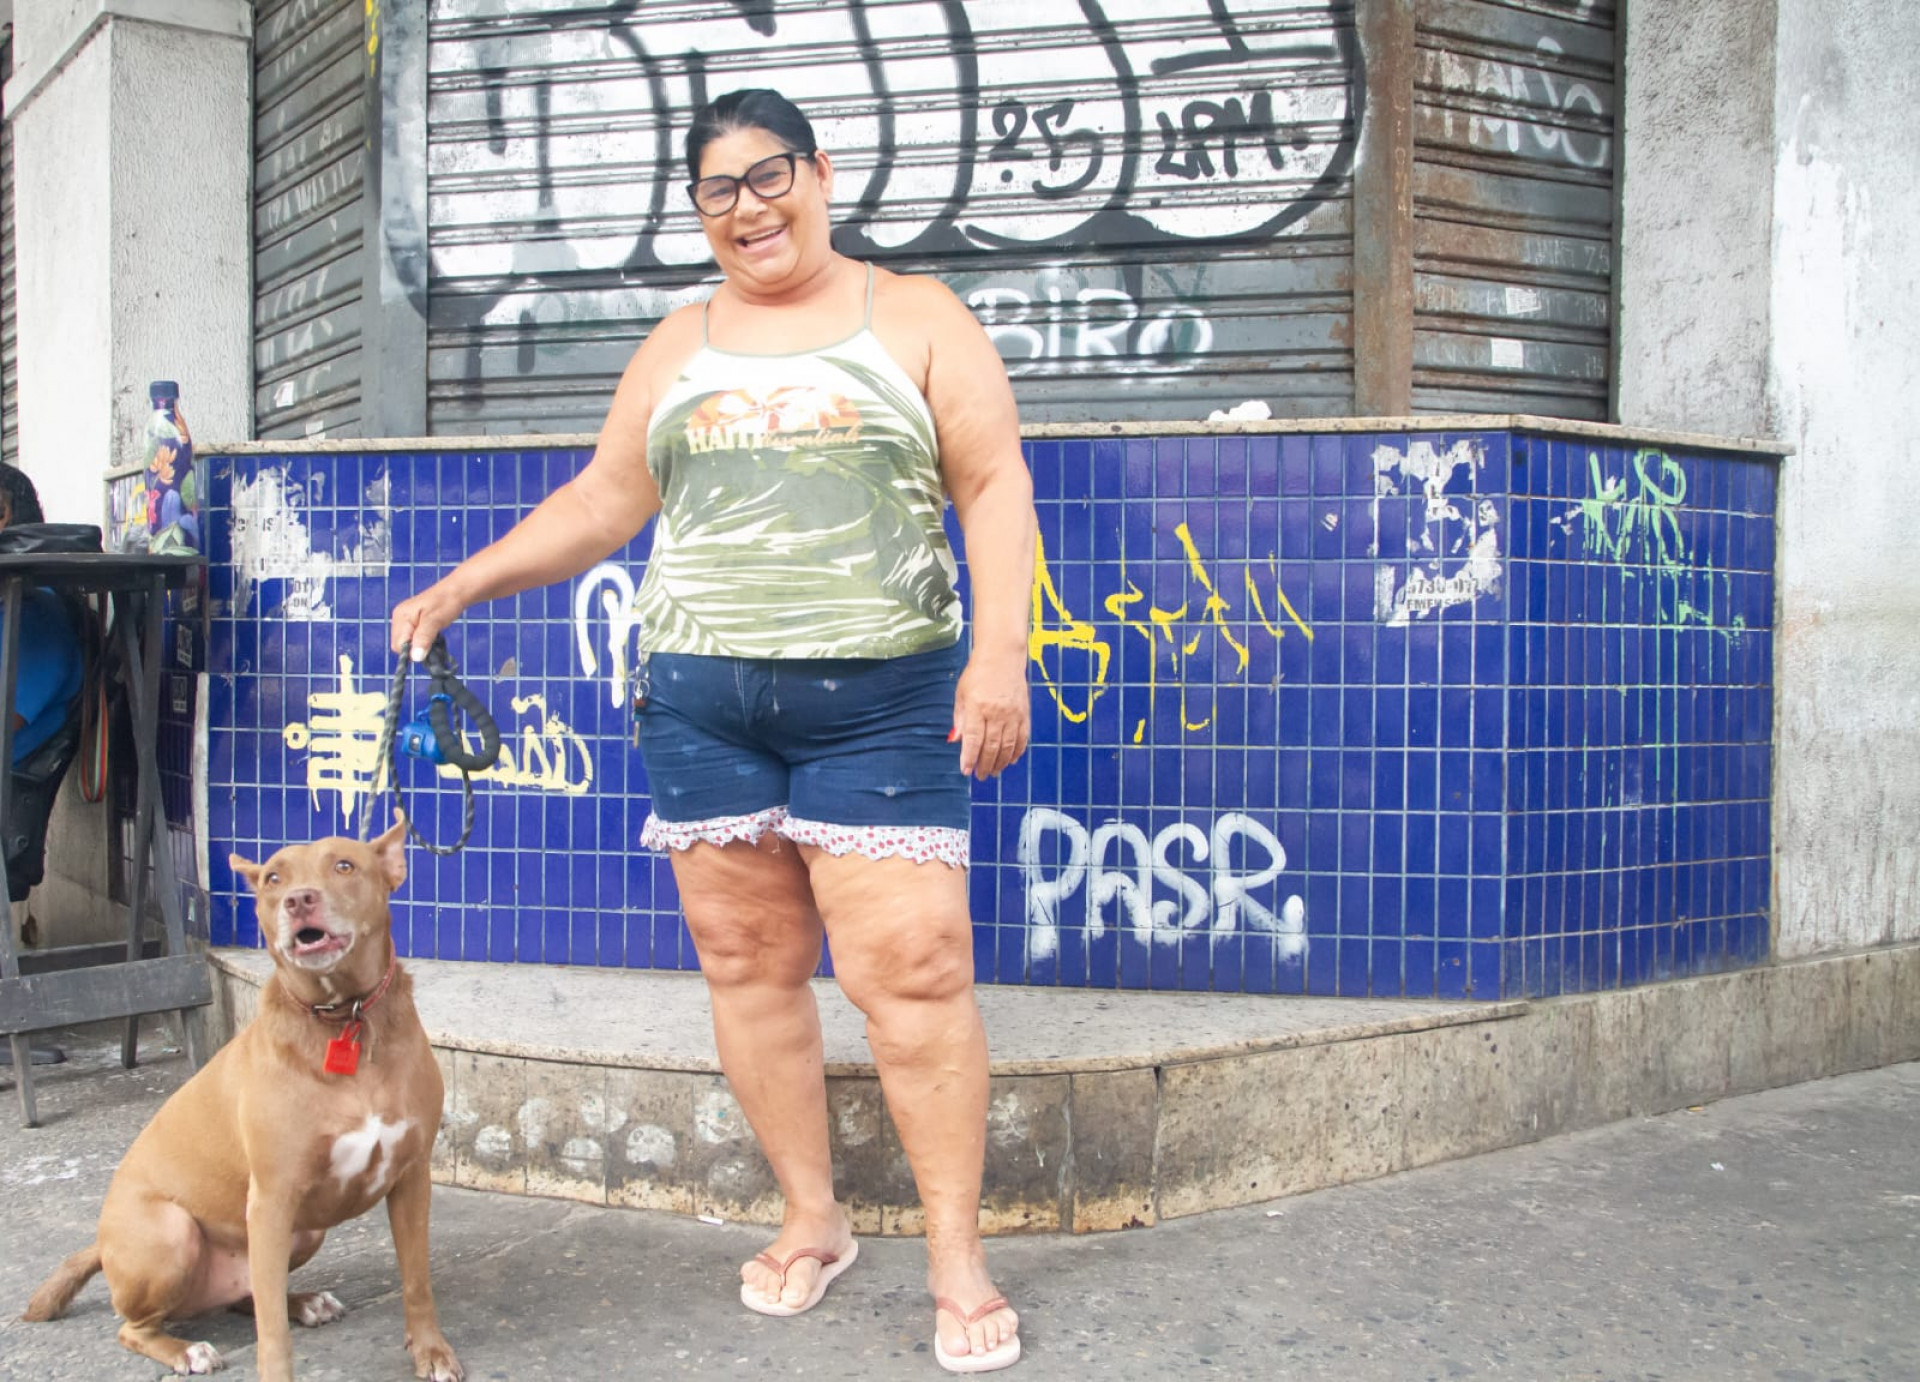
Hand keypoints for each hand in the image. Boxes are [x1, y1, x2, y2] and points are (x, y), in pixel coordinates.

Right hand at [390, 582, 468, 663]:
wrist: (455, 591)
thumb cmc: (446, 602)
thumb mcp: (435, 621)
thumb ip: (423, 638)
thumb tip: (415, 657)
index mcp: (401, 617)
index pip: (398, 645)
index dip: (412, 651)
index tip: (428, 649)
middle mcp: (398, 618)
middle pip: (399, 645)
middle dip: (414, 649)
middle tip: (432, 642)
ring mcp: (404, 619)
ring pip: (405, 643)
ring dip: (418, 645)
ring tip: (432, 637)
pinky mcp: (411, 621)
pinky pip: (411, 638)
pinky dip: (420, 641)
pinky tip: (431, 635)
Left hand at [951, 651, 1029, 779]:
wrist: (1002, 656)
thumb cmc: (978, 674)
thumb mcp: (961, 694)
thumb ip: (960, 719)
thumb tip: (956, 741)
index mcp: (978, 707)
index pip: (973, 739)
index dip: (969, 757)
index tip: (966, 771)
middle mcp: (997, 712)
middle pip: (992, 746)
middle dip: (985, 765)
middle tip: (980, 776)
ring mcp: (1013, 714)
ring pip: (1008, 746)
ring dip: (1000, 763)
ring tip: (993, 772)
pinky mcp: (1024, 713)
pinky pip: (1022, 738)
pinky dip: (1017, 752)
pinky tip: (1011, 761)